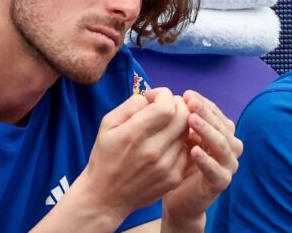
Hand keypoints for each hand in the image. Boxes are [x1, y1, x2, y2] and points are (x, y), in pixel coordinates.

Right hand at [74, 88, 190, 226]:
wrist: (106, 196)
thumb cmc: (105, 156)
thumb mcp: (107, 124)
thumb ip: (130, 106)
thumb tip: (151, 97)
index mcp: (133, 135)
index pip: (166, 106)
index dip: (164, 95)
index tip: (154, 97)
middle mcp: (152, 151)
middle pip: (183, 117)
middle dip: (177, 104)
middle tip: (166, 105)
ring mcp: (166, 166)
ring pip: (186, 132)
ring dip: (178, 122)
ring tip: (164, 124)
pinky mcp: (174, 177)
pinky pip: (186, 150)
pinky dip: (179, 141)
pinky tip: (166, 142)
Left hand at [161, 90, 242, 231]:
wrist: (176, 198)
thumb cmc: (174, 162)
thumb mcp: (176, 136)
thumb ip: (178, 119)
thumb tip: (166, 95)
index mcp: (219, 133)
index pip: (216, 113)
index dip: (203, 103)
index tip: (187, 94)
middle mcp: (228, 148)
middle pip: (222, 126)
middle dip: (206, 112)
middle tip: (189, 102)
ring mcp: (227, 166)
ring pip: (223, 145)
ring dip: (208, 131)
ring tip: (190, 120)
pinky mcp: (219, 184)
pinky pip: (217, 172)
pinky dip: (207, 161)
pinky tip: (193, 151)